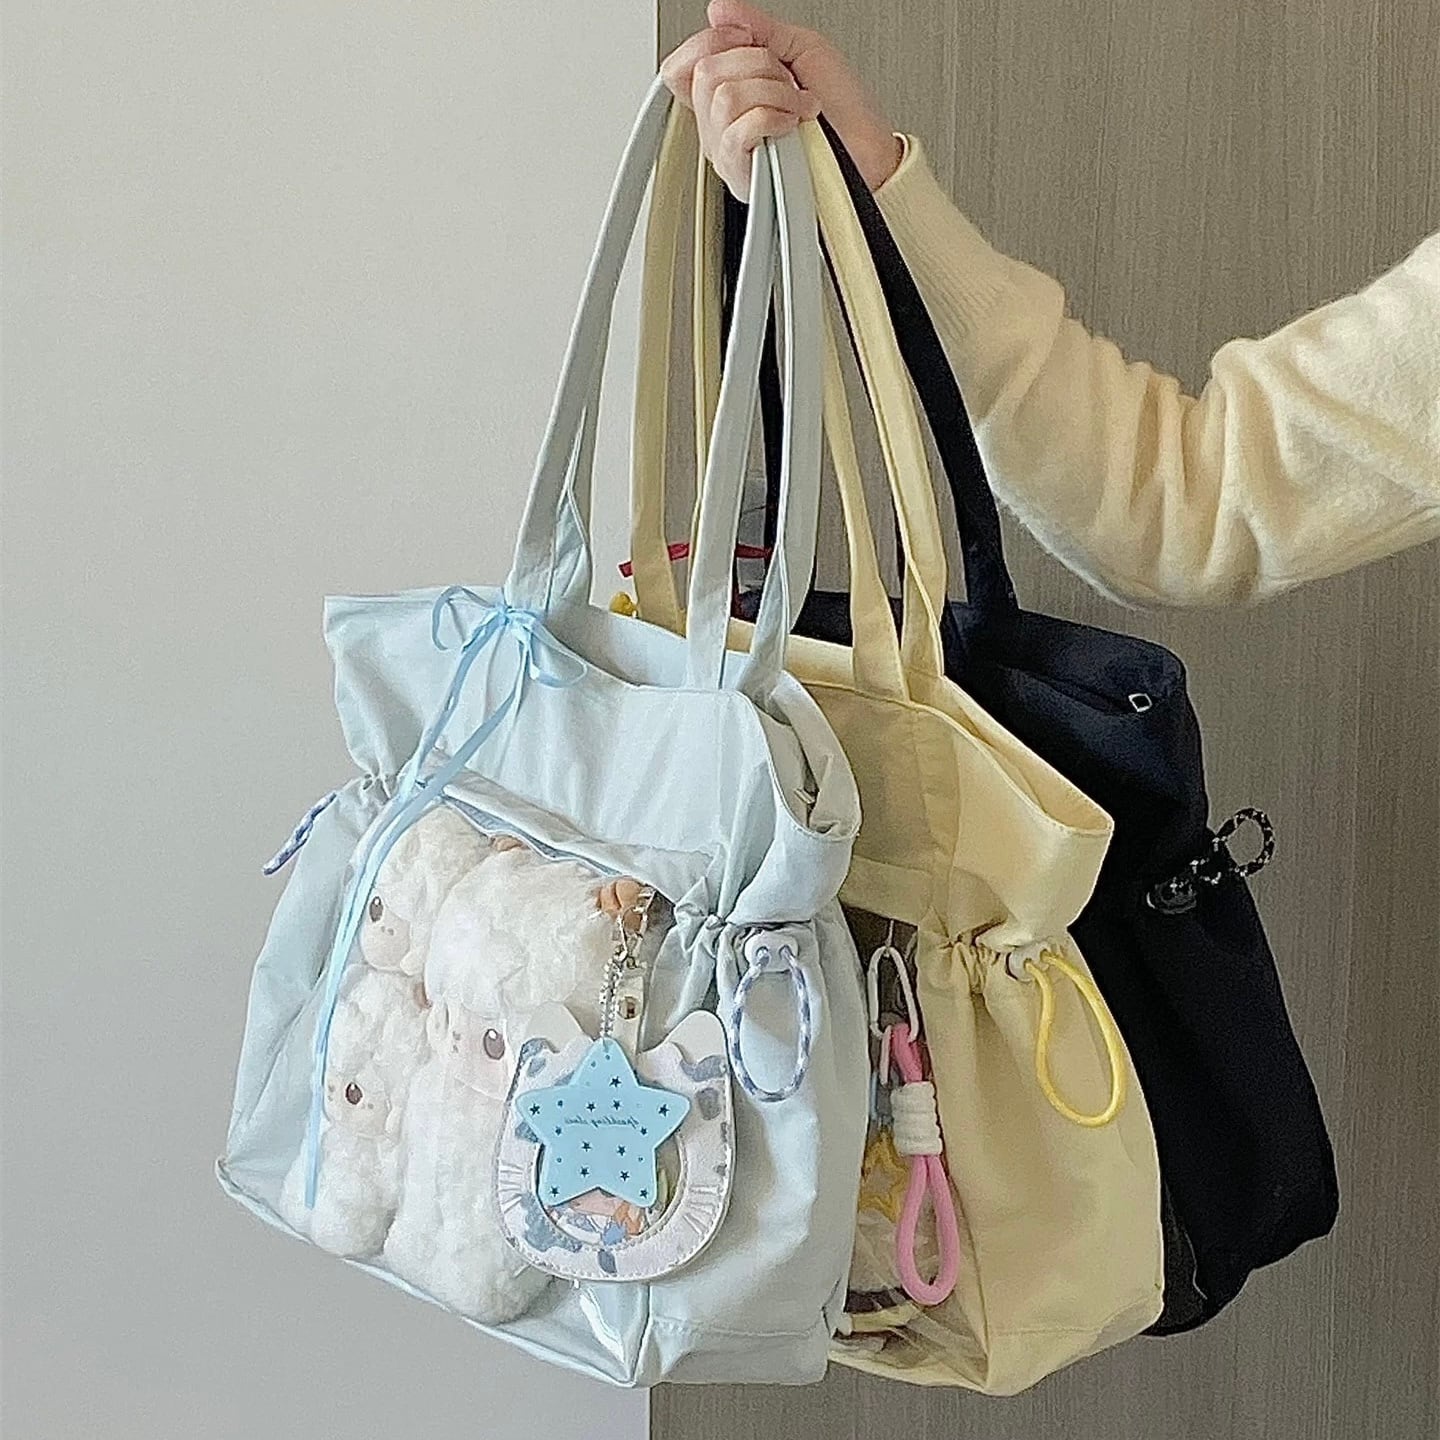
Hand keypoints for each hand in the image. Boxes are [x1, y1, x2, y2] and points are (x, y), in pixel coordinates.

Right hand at [661, 1, 903, 199]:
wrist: (870, 153)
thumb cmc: (844, 111)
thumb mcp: (800, 49)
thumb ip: (758, 28)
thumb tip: (719, 10)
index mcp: (726, 95)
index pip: (682, 66)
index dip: (712, 42)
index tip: (751, 41)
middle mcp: (719, 126)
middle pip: (705, 74)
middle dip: (758, 64)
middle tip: (788, 82)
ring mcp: (729, 152)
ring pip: (724, 99)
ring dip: (774, 92)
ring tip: (798, 105)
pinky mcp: (745, 175)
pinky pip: (738, 131)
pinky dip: (772, 116)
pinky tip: (791, 125)